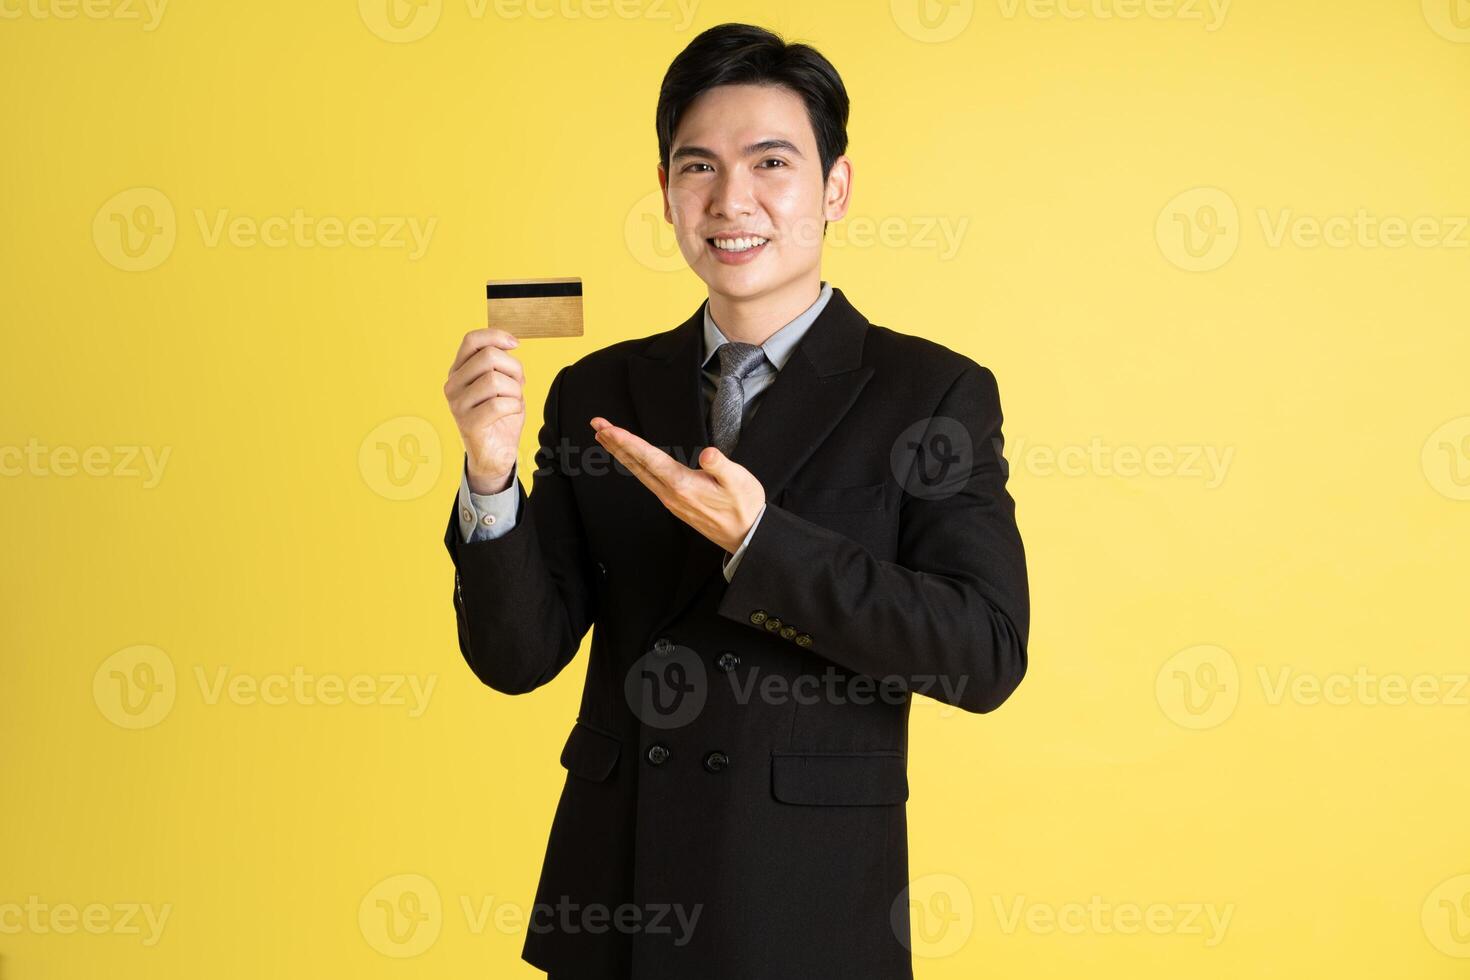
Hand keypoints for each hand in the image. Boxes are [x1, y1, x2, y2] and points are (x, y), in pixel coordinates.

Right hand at [444, 328, 524, 492]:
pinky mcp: (466, 423)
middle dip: (513, 368)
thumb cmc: (501, 415)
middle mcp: (452, 384)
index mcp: (459, 370)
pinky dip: (514, 407)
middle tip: (517, 385)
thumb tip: (510, 343)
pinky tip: (510, 414)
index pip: (472, 340)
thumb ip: (502, 362)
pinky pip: (498, 405)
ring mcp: (456, 404)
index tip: (516, 345)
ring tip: (514, 401)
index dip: (496, 336)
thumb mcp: (504, 382)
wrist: (497, 452)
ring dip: (515, 390)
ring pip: (494, 380)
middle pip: (488, 356)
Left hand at [590, 417, 764, 553]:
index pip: (648, 458)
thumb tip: (707, 454)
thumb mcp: (739, 481)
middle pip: (636, 464)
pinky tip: (632, 460)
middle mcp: (670, 493)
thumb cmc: (744, 506)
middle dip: (615, 443)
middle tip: (597, 424)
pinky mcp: (675, 503)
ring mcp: (670, 500)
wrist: (746, 536)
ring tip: (607, 438)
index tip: (607, 429)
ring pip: (639, 472)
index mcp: (683, 485)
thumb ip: (721, 466)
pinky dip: (634, 465)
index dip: (626, 441)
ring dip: (621, 453)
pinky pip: (647, 480)